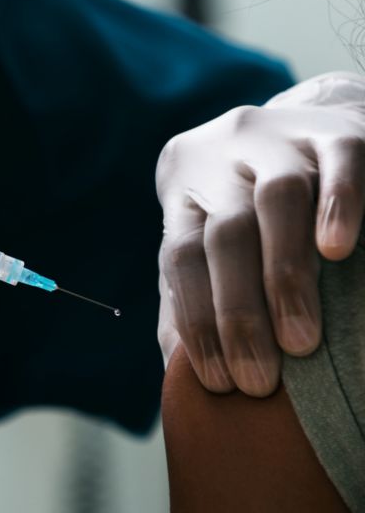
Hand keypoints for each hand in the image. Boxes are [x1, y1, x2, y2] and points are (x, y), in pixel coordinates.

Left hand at [156, 70, 364, 395]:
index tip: (220, 384)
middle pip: (227, 232)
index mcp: (185, 186)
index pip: (181, 256)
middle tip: (261, 379)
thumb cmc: (252, 214)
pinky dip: (338, 205)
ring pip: (277, 198)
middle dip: (240, 312)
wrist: (312, 130)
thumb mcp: (209, 244)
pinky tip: (338, 250)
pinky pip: (338, 161)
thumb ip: (190, 299)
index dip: (197, 321)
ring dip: (285, 273)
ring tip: (300, 343)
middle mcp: (225, 154)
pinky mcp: (337, 129)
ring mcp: (281, 136)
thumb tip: (175, 377)